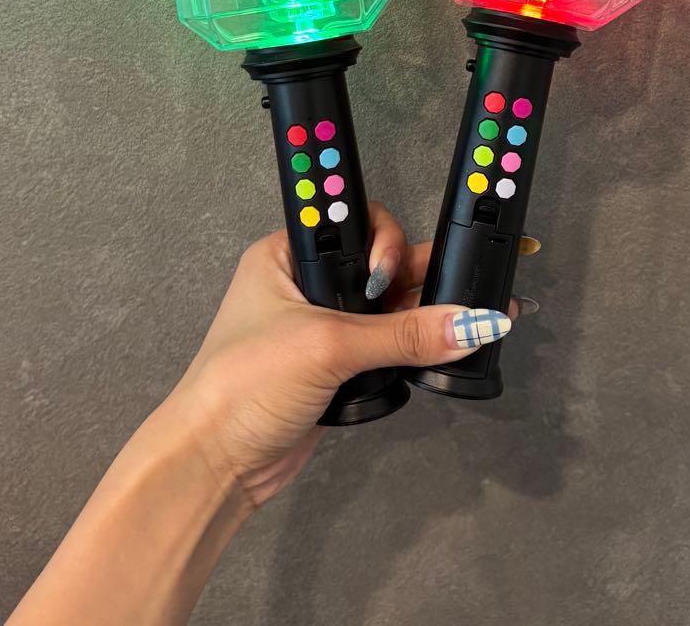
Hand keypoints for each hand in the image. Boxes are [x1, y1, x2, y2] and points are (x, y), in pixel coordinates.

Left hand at [170, 203, 521, 513]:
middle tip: (464, 289)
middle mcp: (305, 285)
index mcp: (286, 256)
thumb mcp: (328, 346)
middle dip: (418, 278)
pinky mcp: (335, 369)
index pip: (352, 225)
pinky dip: (414, 349)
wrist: (214, 464)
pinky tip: (447, 348)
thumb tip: (473, 323)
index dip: (385, 239)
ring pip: (387, 310)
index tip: (400, 272)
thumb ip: (404, 335)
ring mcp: (321, 329)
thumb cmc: (243, 384)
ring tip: (475, 319)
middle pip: (378, 267)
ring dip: (424, 316)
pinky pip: (385, 347)